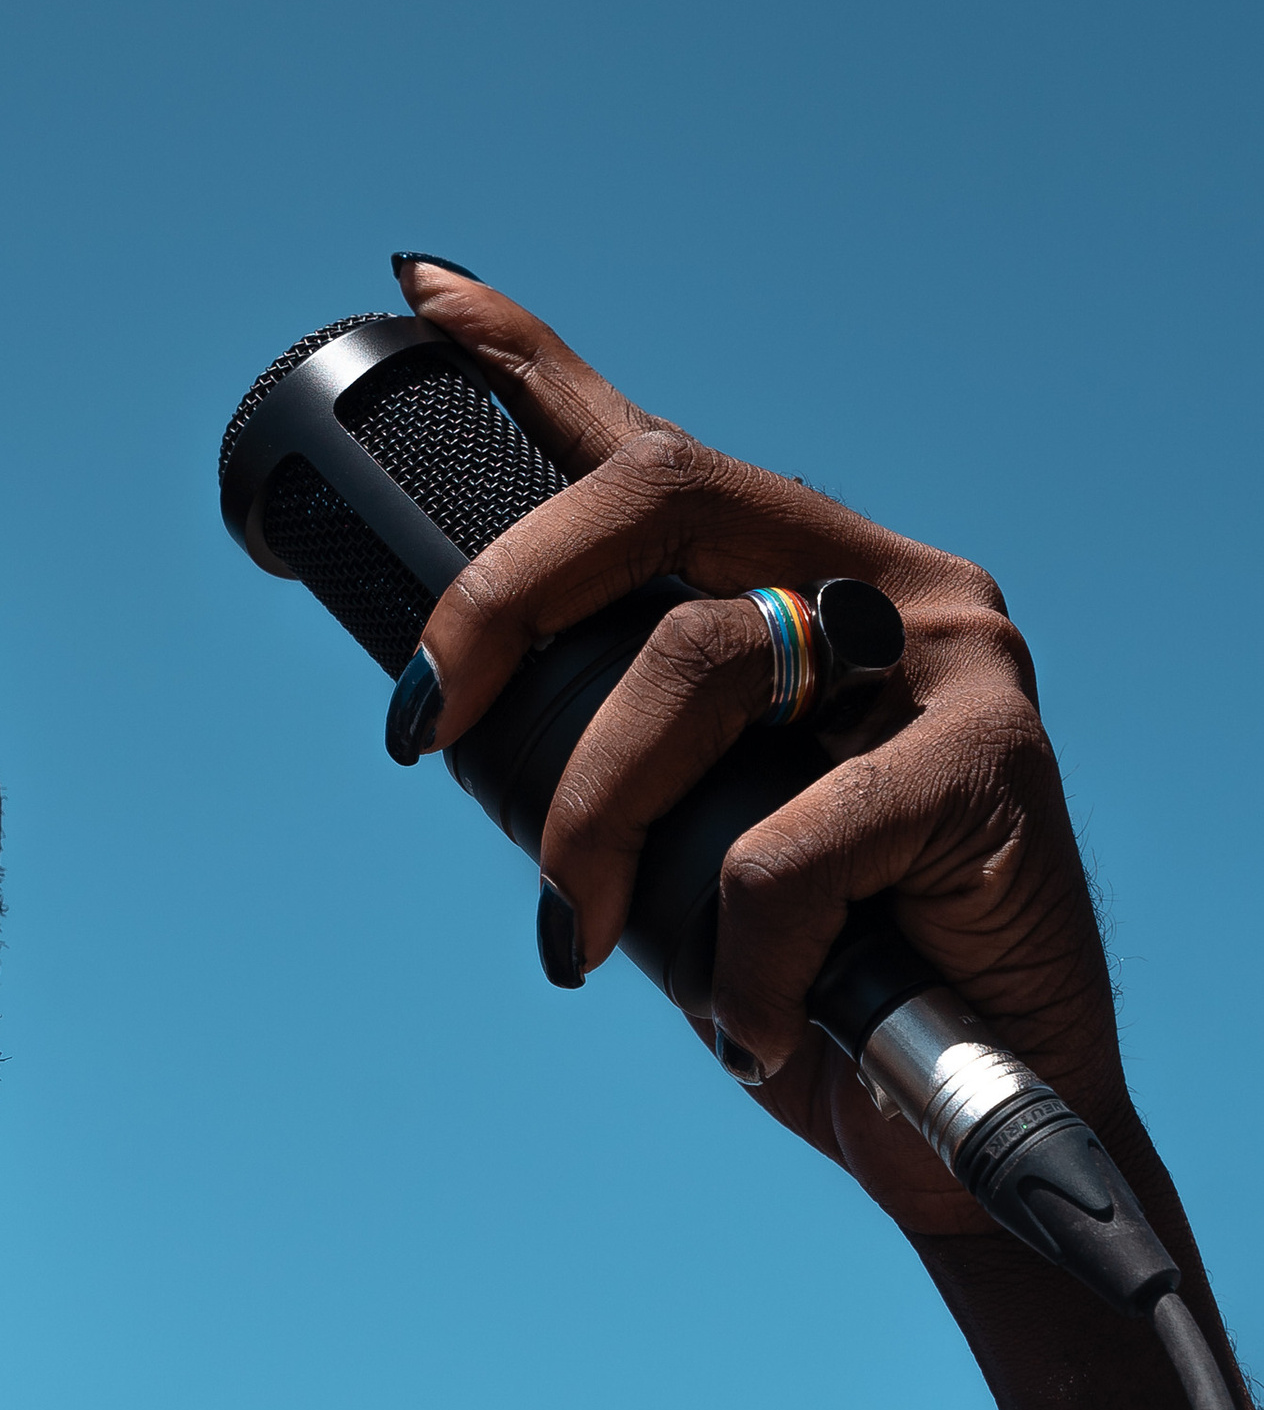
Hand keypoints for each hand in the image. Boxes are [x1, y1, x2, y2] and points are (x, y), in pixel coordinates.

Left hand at [397, 259, 1126, 1238]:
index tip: (425, 293)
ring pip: (693, 667)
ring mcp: (949, 662)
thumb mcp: (691, 841)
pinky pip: (785, 844)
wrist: (979, 1115)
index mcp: (803, 577)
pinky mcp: (994, 766)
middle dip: (499, 603)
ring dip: (590, 819)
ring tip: (581, 939)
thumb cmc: (820, 976)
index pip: (649, 447)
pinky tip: (751, 1021)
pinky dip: (734, 953)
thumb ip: (622, 748)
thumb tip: (454, 713)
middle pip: (653, 499)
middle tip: (416, 730)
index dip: (533, 362)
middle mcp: (884, 583)